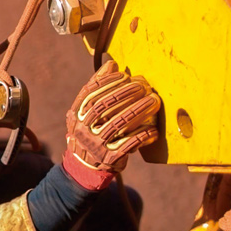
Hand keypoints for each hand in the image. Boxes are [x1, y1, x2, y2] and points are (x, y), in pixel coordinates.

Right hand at [62, 60, 161, 189]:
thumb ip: (97, 88)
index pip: (89, 94)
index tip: (125, 75)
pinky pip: (128, 145)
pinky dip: (142, 136)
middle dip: (125, 94)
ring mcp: (95, 144)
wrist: (84, 166)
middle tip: (144, 86)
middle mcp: (82, 129)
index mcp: (76, 115)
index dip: (107, 83)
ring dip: (138, 111)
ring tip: (154, 101)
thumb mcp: (87, 111)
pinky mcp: (109, 158)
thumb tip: (112, 64)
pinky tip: (153, 129)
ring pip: (118, 124)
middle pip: (103, 107)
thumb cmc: (90, 131)